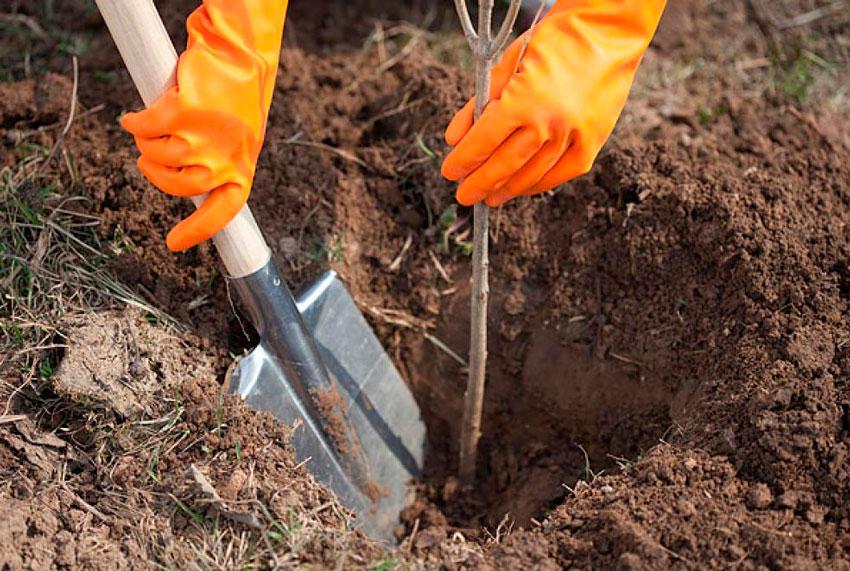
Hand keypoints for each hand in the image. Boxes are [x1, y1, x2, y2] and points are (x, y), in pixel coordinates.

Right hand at [121, 0, 287, 251]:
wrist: (238, 55)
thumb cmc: (237, 98)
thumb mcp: (238, 140)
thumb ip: (218, 165)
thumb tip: (188, 186)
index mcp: (241, 172)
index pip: (221, 214)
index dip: (196, 232)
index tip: (174, 245)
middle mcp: (224, 162)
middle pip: (176, 187)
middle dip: (156, 173)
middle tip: (151, 156)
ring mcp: (203, 140)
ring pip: (156, 155)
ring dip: (147, 142)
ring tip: (155, 125)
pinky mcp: (183, 114)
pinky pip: (145, 128)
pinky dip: (136, 122)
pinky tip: (136, 116)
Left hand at [442, 0, 665, 206]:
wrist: (607, 32)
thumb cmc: (553, 42)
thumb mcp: (507, 63)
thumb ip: (478, 103)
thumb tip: (454, 139)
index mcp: (523, 100)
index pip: (483, 142)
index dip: (464, 160)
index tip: (450, 172)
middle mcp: (549, 123)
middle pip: (505, 165)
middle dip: (480, 183)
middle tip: (465, 195)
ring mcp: (573, 136)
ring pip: (532, 174)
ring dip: (507, 189)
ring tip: (490, 196)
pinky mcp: (593, 142)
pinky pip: (561, 174)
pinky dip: (538, 184)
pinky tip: (522, 188)